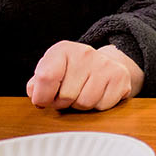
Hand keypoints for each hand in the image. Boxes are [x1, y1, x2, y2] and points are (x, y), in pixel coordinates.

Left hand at [26, 42, 144, 110]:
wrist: (103, 63)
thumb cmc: (70, 72)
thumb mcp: (50, 71)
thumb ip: (36, 84)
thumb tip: (35, 93)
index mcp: (62, 50)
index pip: (46, 77)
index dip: (42, 97)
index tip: (44, 100)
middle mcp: (84, 53)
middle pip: (66, 95)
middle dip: (63, 103)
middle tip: (67, 96)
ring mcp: (105, 64)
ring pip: (85, 102)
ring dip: (81, 106)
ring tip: (82, 94)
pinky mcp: (120, 76)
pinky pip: (102, 105)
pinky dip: (98, 106)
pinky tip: (98, 94)